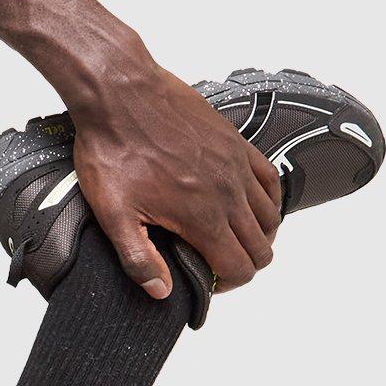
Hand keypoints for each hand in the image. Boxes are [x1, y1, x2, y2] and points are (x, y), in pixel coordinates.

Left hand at [72, 57, 282, 297]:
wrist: (119, 94)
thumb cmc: (113, 147)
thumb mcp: (113, 213)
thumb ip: (139, 258)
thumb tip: (161, 291)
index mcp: (202, 216)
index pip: (240, 269)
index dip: (227, 285)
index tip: (209, 281)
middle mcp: (228, 193)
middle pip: (262, 248)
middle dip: (244, 264)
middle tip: (218, 262)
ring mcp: (236, 166)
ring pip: (272, 216)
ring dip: (258, 234)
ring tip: (230, 237)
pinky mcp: (236, 143)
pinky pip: (270, 179)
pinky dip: (267, 199)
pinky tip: (247, 203)